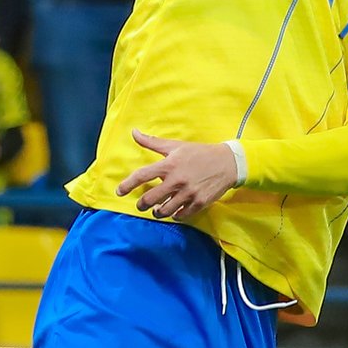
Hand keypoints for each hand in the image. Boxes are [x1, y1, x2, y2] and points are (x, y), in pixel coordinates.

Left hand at [116, 128, 238, 219]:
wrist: (228, 162)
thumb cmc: (199, 153)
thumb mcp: (175, 145)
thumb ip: (152, 142)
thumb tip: (134, 132)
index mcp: (169, 165)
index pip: (142, 176)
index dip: (127, 184)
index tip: (119, 191)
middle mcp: (177, 180)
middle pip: (150, 199)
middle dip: (142, 204)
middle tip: (141, 204)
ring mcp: (188, 193)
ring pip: (164, 211)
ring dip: (157, 212)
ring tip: (157, 209)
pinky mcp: (199, 203)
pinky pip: (180, 215)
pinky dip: (174, 215)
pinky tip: (173, 211)